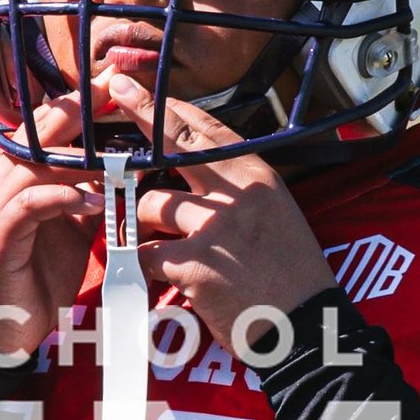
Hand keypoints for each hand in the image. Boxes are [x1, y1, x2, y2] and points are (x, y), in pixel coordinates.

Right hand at [0, 94, 101, 362]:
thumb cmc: (32, 278)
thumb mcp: (70, 232)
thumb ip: (89, 199)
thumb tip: (122, 177)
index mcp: (16, 174)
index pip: (47, 126)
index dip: (79, 103)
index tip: (115, 80)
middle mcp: (1, 180)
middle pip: (39, 131)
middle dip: (79, 108)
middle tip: (116, 86)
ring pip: (36, 163)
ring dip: (81, 157)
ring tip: (120, 152)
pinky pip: (31, 204)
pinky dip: (64, 199)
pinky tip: (94, 202)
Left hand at [102, 73, 334, 352]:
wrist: (306, 328)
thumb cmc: (290, 277)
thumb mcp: (278, 215)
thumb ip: (239, 189)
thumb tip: (198, 169)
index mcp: (259, 178)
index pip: (206, 130)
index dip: (169, 108)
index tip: (143, 91)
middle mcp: (237, 194)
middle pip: (174, 144)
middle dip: (141, 115)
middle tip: (114, 96)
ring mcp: (215, 228)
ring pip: (149, 203)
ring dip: (140, 220)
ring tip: (149, 236)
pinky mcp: (194, 265)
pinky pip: (144, 253)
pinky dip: (139, 263)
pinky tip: (146, 272)